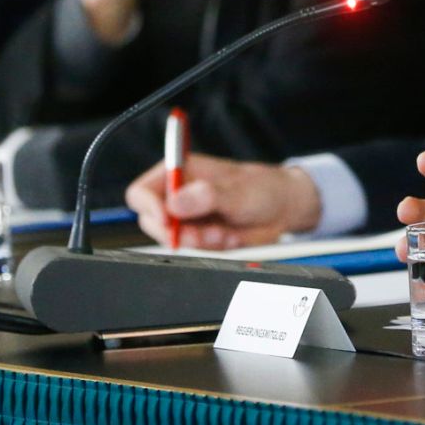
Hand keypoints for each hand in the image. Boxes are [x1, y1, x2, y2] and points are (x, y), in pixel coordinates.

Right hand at [124, 153, 321, 249]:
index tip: (169, 221)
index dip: (149, 208)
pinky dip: (211, 250)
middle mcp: (179, 195)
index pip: (142, 191)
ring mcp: (188, 218)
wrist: (282, 210)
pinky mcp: (199, 237)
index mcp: (180, 172)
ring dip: (199, 242)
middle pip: (151, 221)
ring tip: (225, 233)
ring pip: (174, 241)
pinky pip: (193, 252)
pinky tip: (229, 237)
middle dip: (178, 233)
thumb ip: (207, 196)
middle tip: (205, 234)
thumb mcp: (238, 191)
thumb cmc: (262, 188)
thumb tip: (175, 201)